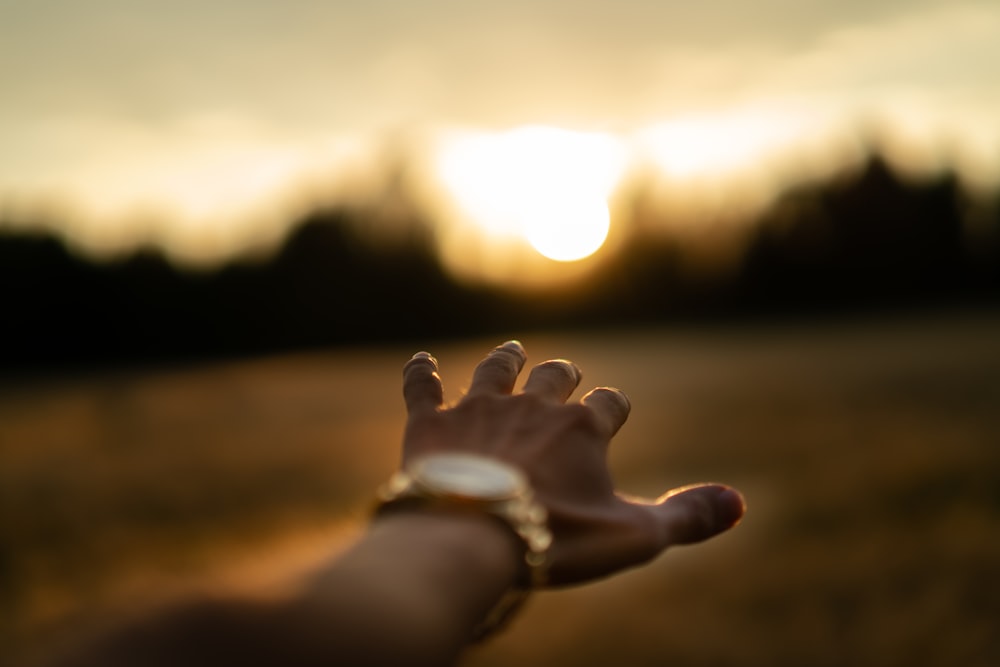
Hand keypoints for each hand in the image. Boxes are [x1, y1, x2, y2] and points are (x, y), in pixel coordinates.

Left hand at [401, 340, 744, 585]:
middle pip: (556, 376)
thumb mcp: (635, 536)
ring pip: (496, 370)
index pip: (610, 404)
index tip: (614, 410)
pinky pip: (422, 387)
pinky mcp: (431, 423)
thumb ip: (688, 517)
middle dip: (565, 374)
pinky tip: (420, 361)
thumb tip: (741, 502)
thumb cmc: (557, 539)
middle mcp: (533, 405)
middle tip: (566, 373)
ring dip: (507, 359)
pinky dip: (420, 373)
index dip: (614, 407)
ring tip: (514, 349)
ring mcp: (479, 408)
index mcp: (583, 428)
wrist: (472, 536)